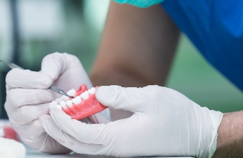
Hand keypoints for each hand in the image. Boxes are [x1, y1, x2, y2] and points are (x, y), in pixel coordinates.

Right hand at [5, 53, 108, 152]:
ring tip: (62, 105)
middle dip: (42, 95)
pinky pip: (34, 129)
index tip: (48, 81)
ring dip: (48, 108)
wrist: (84, 107)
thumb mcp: (66, 65)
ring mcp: (20, 120)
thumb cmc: (72, 84)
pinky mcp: (29, 135)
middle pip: (16, 97)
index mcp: (20, 83)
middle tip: (59, 95)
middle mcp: (15, 101)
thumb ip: (54, 62)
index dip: (30, 79)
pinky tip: (61, 116)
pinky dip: (51, 121)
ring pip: (25, 113)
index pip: (12, 78)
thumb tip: (44, 76)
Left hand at [40, 85, 222, 156]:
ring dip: (69, 133)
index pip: (82, 133)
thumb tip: (96, 93)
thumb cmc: (176, 114)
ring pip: (86, 147)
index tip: (53, 108)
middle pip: (79, 145)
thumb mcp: (149, 97)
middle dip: (60, 130)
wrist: (196, 133)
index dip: (64, 122)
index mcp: (120, 138)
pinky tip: (79, 122)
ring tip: (57, 117)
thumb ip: (119, 95)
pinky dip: (82, 134)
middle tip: (47, 114)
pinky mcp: (125, 147)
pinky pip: (97, 144)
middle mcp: (117, 149)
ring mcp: (121, 150)